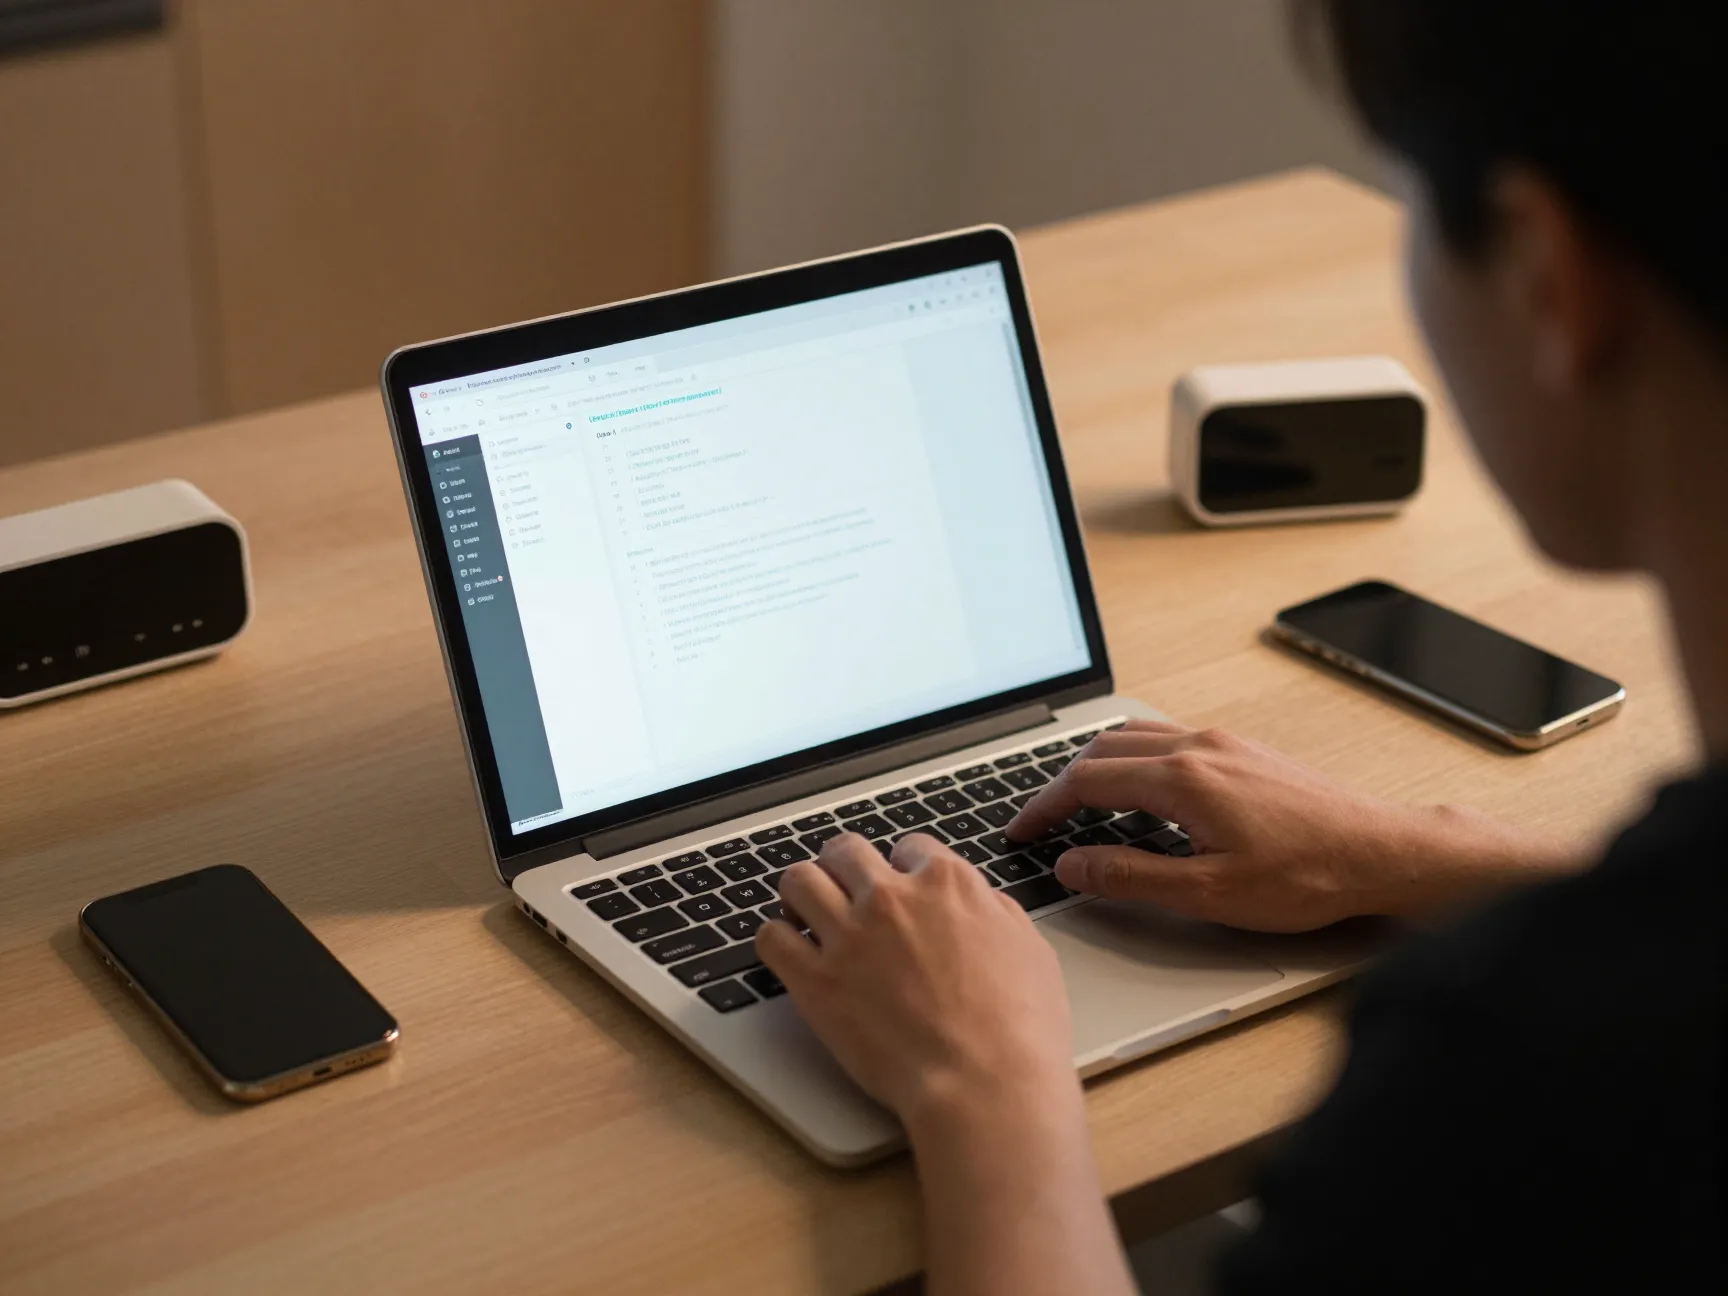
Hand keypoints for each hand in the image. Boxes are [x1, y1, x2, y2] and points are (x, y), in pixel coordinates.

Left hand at [756, 833, 1138, 1295]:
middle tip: (844, 890)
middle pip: (845, 851)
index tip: (899, 887)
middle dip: (843, 867)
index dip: (903, 868)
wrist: (985, 1084)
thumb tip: (981, 904)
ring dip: (803, 893)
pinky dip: (777, 940)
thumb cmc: (1019, 1030)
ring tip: (807, 914)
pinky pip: (771, 938)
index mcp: (947, 883)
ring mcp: (849, 936)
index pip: (908, 847)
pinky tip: (791, 953)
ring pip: (799, 880)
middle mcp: (892, 898)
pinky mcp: (816, 981)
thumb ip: (995, 914)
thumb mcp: (1030, 950)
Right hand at [1008, 720, 1575, 931]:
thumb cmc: (1308, 877)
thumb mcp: (1208, 894)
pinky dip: (1133, 758)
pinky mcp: (1245, 750)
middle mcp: (1200, 747)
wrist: (1384, 853)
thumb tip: (1073, 864)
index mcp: (1183, 779)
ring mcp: (1225, 743)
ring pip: (1135, 736)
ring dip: (1097, 765)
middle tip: (1039, 821)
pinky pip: (1168, 737)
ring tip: (1077, 803)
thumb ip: (1131, 877)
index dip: (1043, 807)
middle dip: (1061, 783)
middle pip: (1104, 748)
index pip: (1087, 781)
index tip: (1021, 832)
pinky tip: (1141, 792)